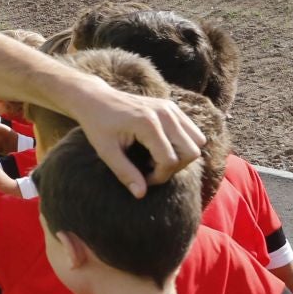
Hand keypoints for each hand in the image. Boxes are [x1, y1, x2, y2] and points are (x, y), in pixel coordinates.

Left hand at [71, 87, 204, 196]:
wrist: (95, 98)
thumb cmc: (96, 125)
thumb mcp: (106, 151)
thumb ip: (124, 173)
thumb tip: (141, 194)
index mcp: (148, 124)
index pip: (170, 160)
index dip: (159, 176)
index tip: (143, 179)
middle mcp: (164, 114)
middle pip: (191, 152)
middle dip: (174, 168)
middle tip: (151, 170)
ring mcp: (170, 108)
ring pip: (197, 141)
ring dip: (182, 156)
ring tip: (156, 158)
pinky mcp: (171, 107)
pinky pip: (192, 131)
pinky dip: (182, 144)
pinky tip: (158, 147)